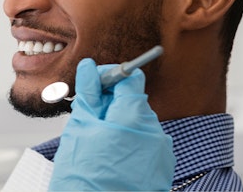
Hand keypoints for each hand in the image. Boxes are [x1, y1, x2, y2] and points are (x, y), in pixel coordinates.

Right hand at [49, 58, 174, 190]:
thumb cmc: (85, 176)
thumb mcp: (80, 128)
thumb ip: (88, 94)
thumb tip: (90, 68)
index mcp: (134, 116)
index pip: (130, 78)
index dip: (109, 77)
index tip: (93, 83)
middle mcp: (155, 130)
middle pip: (133, 102)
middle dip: (111, 105)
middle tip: (88, 120)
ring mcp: (161, 150)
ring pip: (137, 123)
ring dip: (118, 126)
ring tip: (99, 146)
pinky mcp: (162, 166)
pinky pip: (145, 143)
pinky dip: (129, 144)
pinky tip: (113, 159)